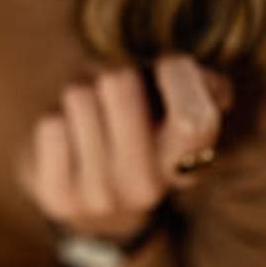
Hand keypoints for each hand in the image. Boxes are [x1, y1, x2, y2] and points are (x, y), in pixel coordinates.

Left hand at [17, 55, 231, 242]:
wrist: (91, 202)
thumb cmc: (138, 133)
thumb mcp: (172, 111)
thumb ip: (198, 88)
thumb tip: (214, 86)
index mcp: (187, 165)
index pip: (194, 118)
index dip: (178, 76)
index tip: (167, 64)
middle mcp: (147, 188)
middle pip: (119, 82)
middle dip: (113, 71)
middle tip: (112, 88)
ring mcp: (100, 196)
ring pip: (79, 96)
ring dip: (79, 90)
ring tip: (88, 114)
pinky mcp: (58, 196)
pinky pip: (51, 125)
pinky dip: (55, 117)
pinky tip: (67, 136)